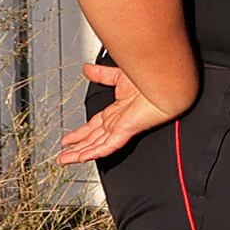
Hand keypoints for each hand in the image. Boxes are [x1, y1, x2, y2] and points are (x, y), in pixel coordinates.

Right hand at [55, 55, 190, 165]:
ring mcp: (122, 127)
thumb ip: (102, 75)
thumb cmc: (151, 79)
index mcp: (117, 111)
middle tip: (63, 155)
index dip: (80, 133)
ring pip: (97, 145)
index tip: (69, 139)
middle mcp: (118, 121)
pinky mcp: (127, 130)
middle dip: (76, 147)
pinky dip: (94, 152)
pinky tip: (83, 157)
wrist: (166, 82)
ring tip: (65, 160)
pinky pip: (108, 145)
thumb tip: (87, 69)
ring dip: (80, 153)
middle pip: (93, 139)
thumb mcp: (119, 75)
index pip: (94, 126)